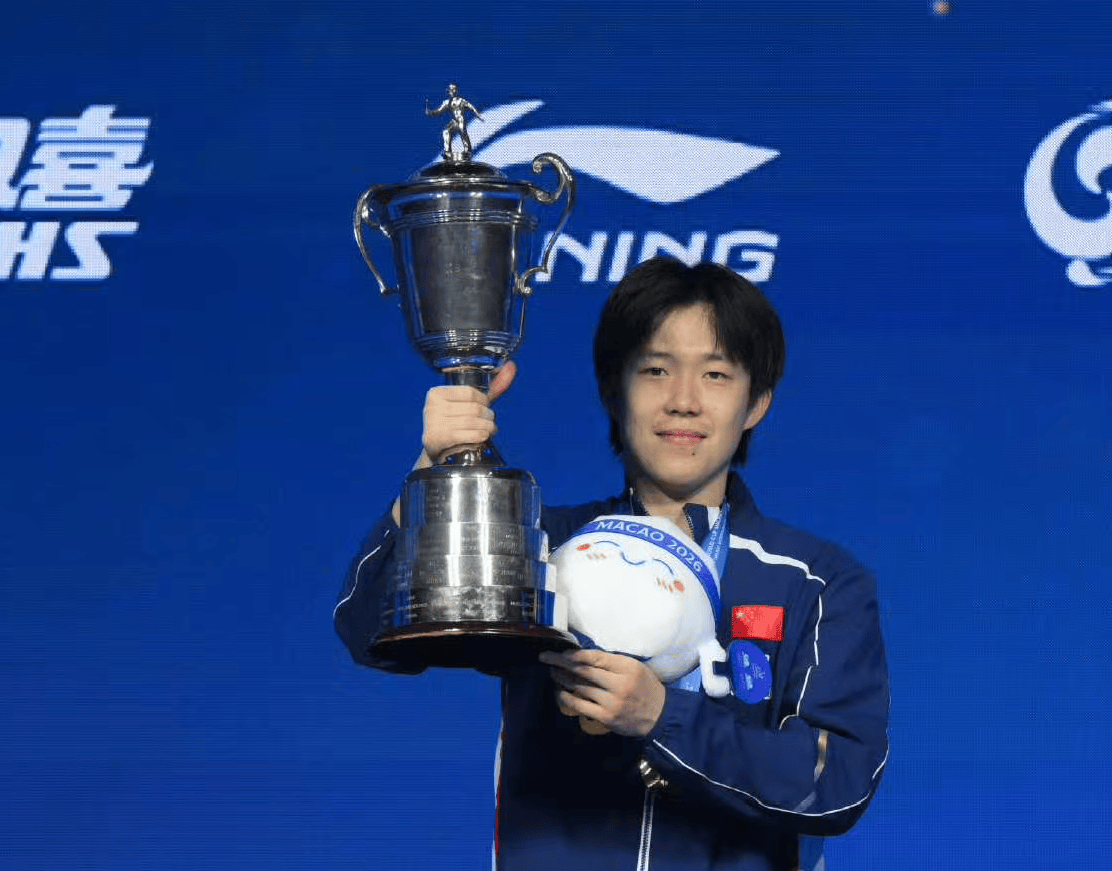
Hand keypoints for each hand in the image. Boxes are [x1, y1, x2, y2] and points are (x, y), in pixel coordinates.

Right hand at [422, 362, 515, 463]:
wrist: (438, 451)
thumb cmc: (455, 424)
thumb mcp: (471, 404)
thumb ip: (491, 386)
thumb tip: (510, 366)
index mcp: (436, 393)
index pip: (470, 392)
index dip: (484, 402)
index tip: (485, 409)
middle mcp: (432, 406)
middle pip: (473, 408)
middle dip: (488, 417)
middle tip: (489, 423)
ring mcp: (433, 423)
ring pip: (473, 421)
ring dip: (487, 428)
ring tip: (487, 431)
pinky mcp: (437, 439)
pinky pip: (469, 435)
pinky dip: (480, 436)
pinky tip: (481, 438)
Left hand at [539, 648, 665, 737]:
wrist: (660, 716)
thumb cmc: (646, 687)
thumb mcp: (635, 667)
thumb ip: (612, 662)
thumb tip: (584, 657)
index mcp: (626, 667)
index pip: (595, 657)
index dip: (574, 653)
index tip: (561, 651)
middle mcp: (618, 684)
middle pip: (583, 670)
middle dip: (560, 662)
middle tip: (545, 657)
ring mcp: (611, 702)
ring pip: (579, 687)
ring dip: (562, 678)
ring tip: (552, 672)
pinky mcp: (606, 717)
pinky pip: (580, 705)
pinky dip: (567, 698)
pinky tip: (559, 692)